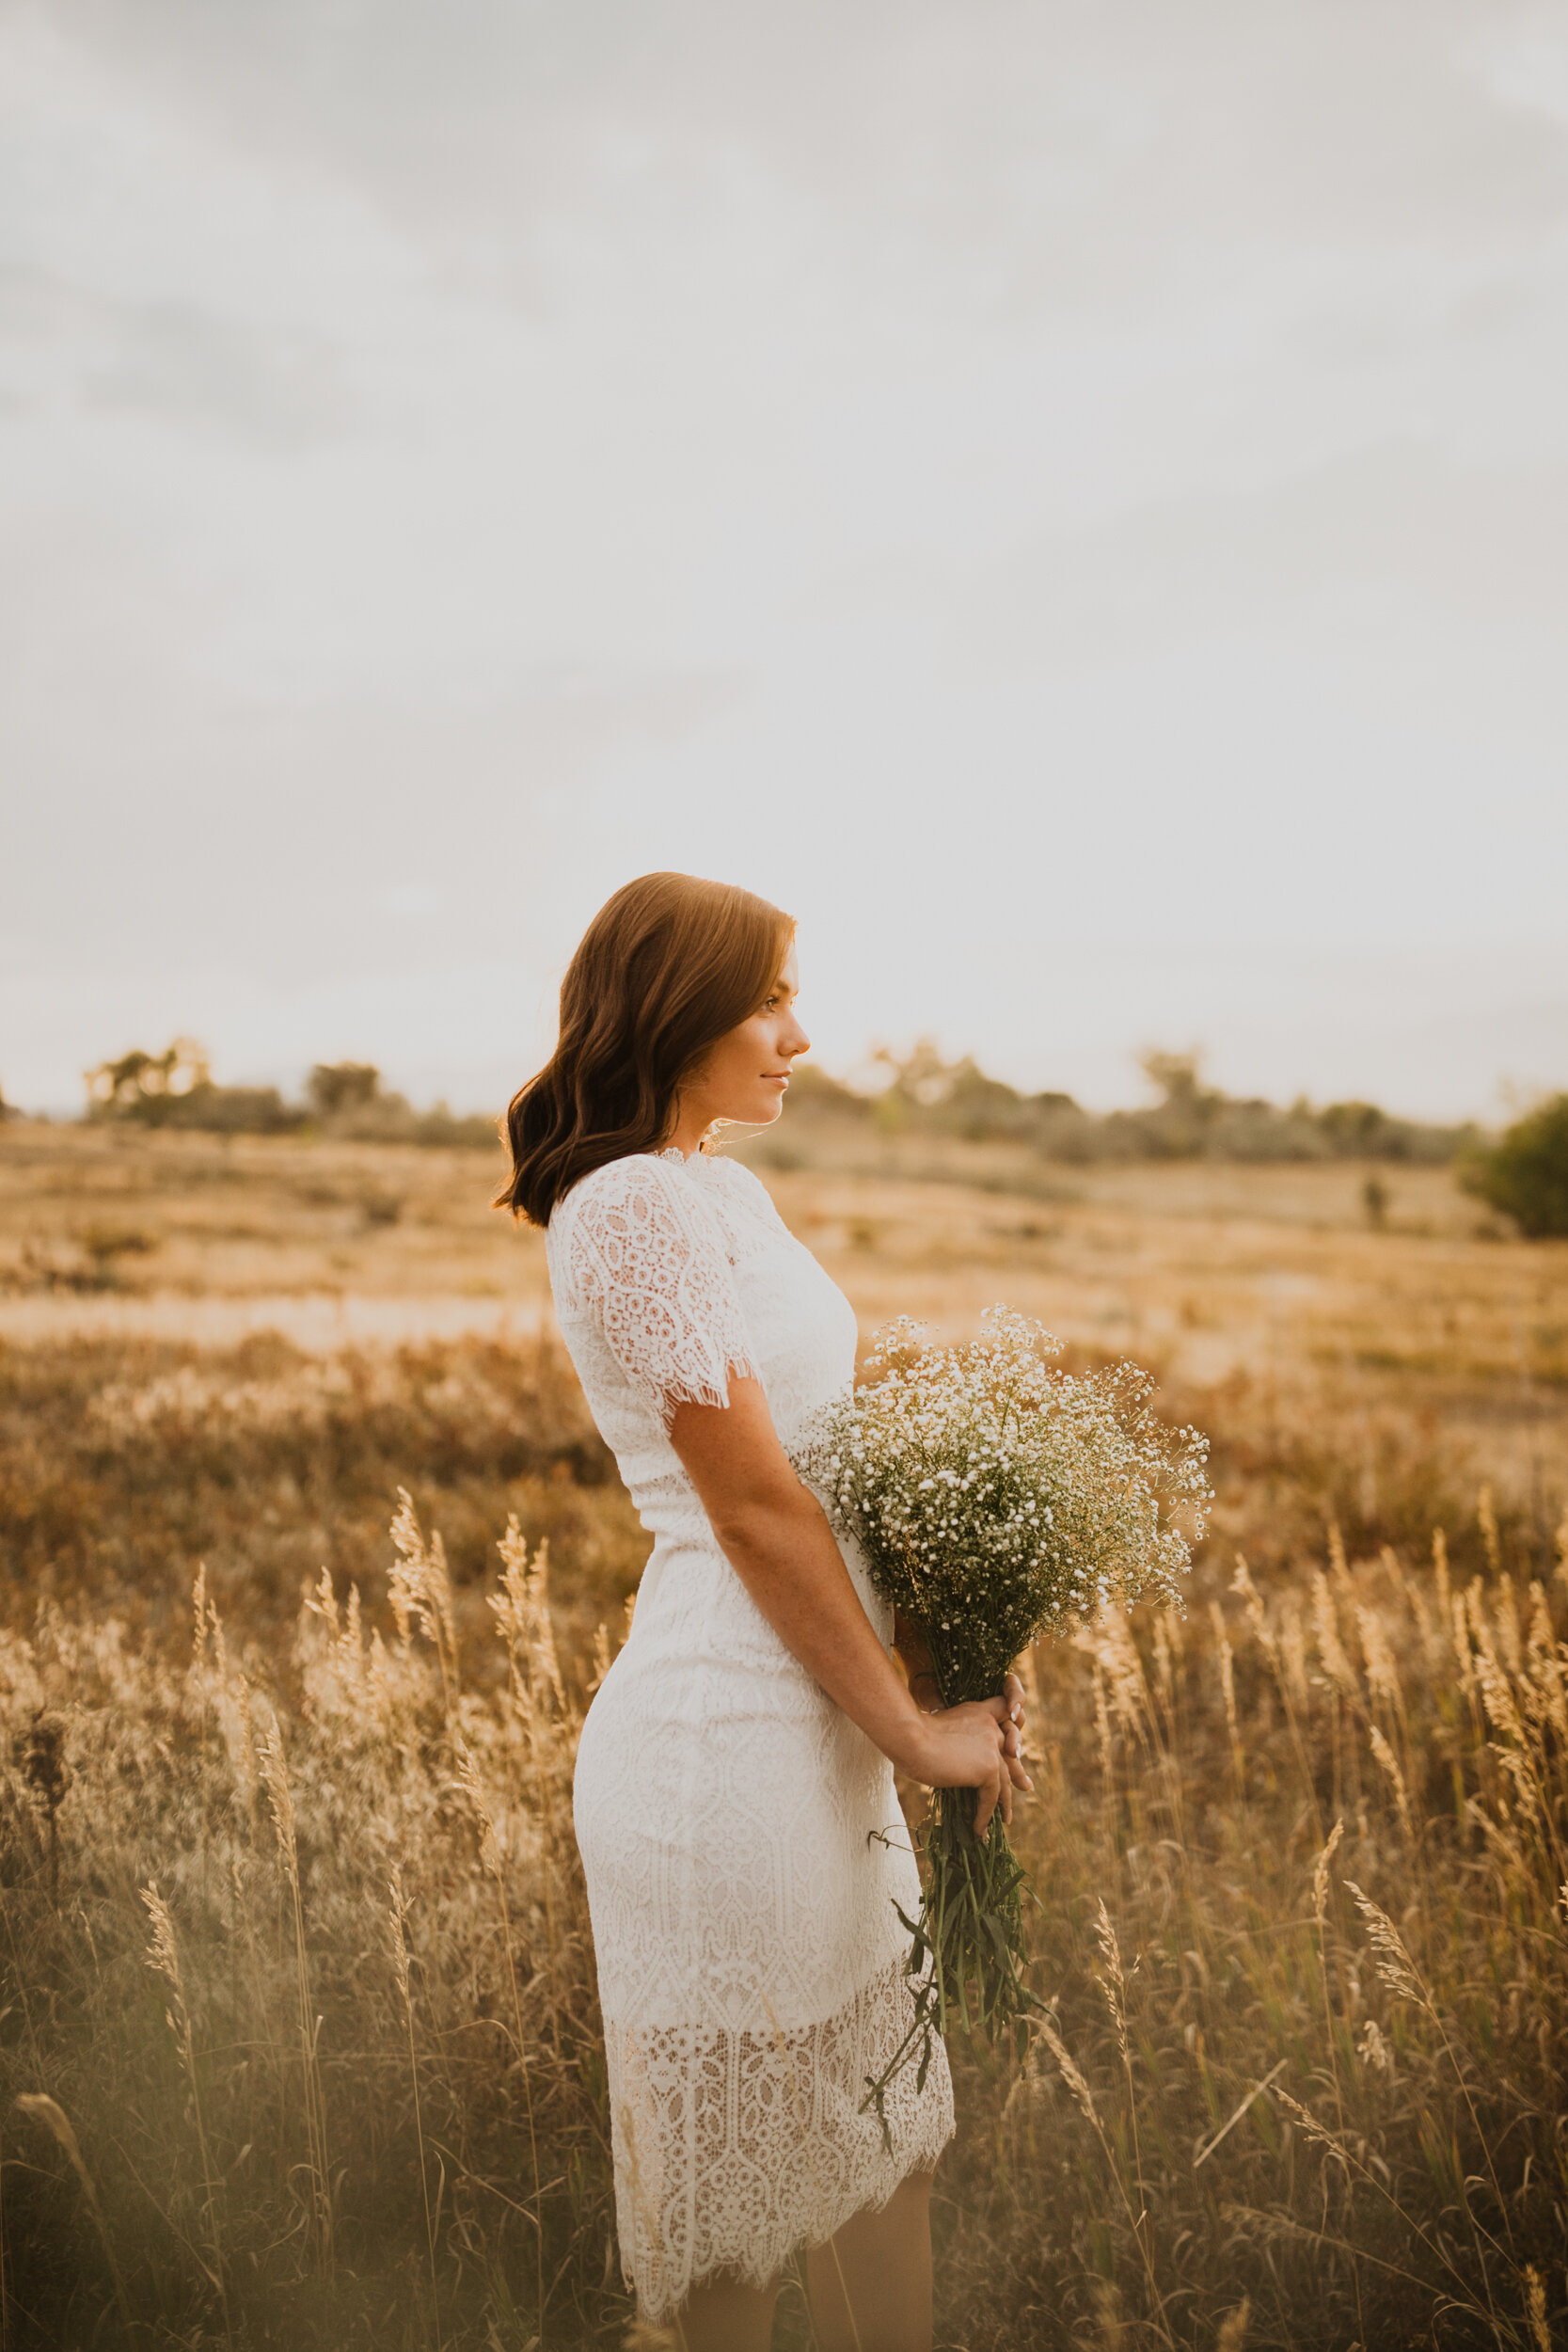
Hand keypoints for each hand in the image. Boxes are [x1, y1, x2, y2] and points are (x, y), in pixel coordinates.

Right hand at [902, 1694, 1033, 1836]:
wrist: (910, 1739)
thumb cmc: (912, 1737)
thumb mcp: (938, 1730)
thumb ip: (957, 1741)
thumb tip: (961, 1767)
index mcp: (978, 1712)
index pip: (1002, 1710)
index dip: (1008, 1725)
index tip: (1014, 1745)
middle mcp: (990, 1726)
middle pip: (1009, 1752)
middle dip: (1016, 1773)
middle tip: (1026, 1787)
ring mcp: (992, 1746)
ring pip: (1003, 1779)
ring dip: (1003, 1802)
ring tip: (1004, 1819)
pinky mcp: (989, 1766)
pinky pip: (992, 1796)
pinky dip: (985, 1815)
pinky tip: (978, 1828)